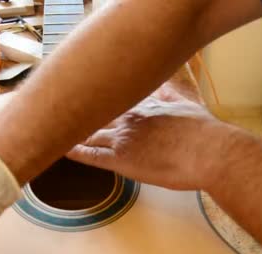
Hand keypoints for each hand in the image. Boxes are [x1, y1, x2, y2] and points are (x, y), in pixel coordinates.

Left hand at [67, 94, 234, 189]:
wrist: (209, 151)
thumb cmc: (202, 132)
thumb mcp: (187, 105)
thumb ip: (171, 95)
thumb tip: (164, 86)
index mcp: (142, 104)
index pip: (110, 99)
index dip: (96, 102)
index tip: (85, 101)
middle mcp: (127, 117)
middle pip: (94, 113)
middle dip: (78, 114)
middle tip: (61, 113)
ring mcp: (122, 138)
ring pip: (88, 132)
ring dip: (71, 130)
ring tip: (52, 130)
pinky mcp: (120, 160)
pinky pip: (89, 155)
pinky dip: (73, 151)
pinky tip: (59, 149)